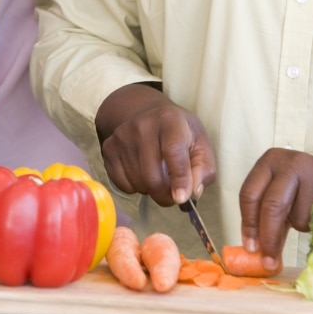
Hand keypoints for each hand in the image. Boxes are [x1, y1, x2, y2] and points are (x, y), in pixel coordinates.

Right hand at [96, 85, 216, 205]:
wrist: (148, 114)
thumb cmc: (180, 133)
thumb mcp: (200, 143)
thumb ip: (203, 169)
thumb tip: (192, 192)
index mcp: (170, 120)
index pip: (173, 152)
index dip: (179, 178)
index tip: (181, 198)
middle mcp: (142, 125)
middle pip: (153, 177)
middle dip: (166, 194)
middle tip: (174, 194)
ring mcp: (122, 136)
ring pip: (139, 184)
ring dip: (152, 190)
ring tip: (158, 173)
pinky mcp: (108, 149)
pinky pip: (123, 185)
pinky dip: (136, 187)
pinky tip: (142, 171)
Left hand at [239, 149, 312, 266]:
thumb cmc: (303, 191)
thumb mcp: (281, 199)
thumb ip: (267, 220)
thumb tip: (257, 253)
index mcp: (268, 162)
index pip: (250, 194)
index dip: (249, 224)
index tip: (251, 249)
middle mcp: (288, 162)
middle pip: (272, 205)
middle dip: (269, 237)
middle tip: (269, 261)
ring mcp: (311, 169)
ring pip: (297, 215)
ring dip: (299, 226)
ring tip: (308, 214)